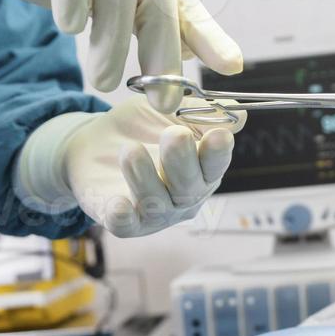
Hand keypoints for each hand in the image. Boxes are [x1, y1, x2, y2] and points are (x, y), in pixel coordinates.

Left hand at [20, 99, 243, 238]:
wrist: (95, 144)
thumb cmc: (141, 128)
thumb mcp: (168, 111)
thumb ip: (200, 113)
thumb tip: (238, 114)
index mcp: (202, 169)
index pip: (215, 165)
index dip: (218, 153)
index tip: (218, 136)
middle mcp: (184, 196)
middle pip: (189, 187)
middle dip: (182, 161)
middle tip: (175, 135)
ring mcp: (155, 212)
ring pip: (156, 202)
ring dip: (145, 176)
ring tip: (130, 150)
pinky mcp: (124, 221)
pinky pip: (126, 224)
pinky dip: (123, 216)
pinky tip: (118, 204)